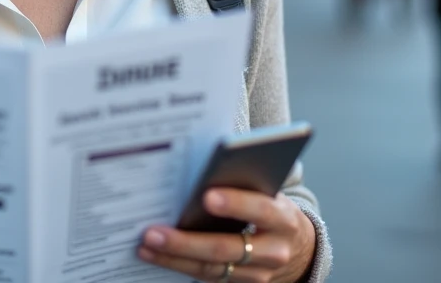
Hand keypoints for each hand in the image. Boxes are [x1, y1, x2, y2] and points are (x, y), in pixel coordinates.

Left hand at [137, 189, 314, 281]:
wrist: (294, 245)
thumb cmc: (268, 206)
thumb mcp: (264, 192)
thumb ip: (241, 183)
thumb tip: (198, 169)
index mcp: (282, 218)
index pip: (260, 209)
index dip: (235, 203)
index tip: (206, 196)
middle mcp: (274, 250)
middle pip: (226, 248)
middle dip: (186, 242)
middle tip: (153, 232)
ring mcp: (258, 272)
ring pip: (212, 269)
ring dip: (174, 258)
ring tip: (146, 244)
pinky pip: (207, 277)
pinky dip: (178, 265)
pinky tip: (155, 254)